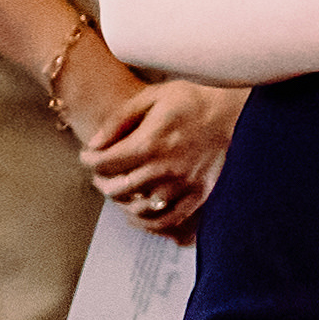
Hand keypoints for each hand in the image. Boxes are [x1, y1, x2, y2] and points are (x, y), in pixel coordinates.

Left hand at [80, 77, 241, 231]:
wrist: (230, 111)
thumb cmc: (188, 100)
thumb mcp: (149, 97)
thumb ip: (117, 121)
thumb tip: (94, 144)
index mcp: (151, 143)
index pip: (104, 164)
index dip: (89, 160)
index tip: (88, 155)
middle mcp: (166, 169)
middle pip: (116, 189)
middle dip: (101, 179)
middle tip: (101, 171)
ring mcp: (183, 185)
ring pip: (137, 208)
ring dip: (121, 199)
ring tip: (119, 186)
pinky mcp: (198, 195)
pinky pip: (167, 220)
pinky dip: (147, 221)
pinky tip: (136, 211)